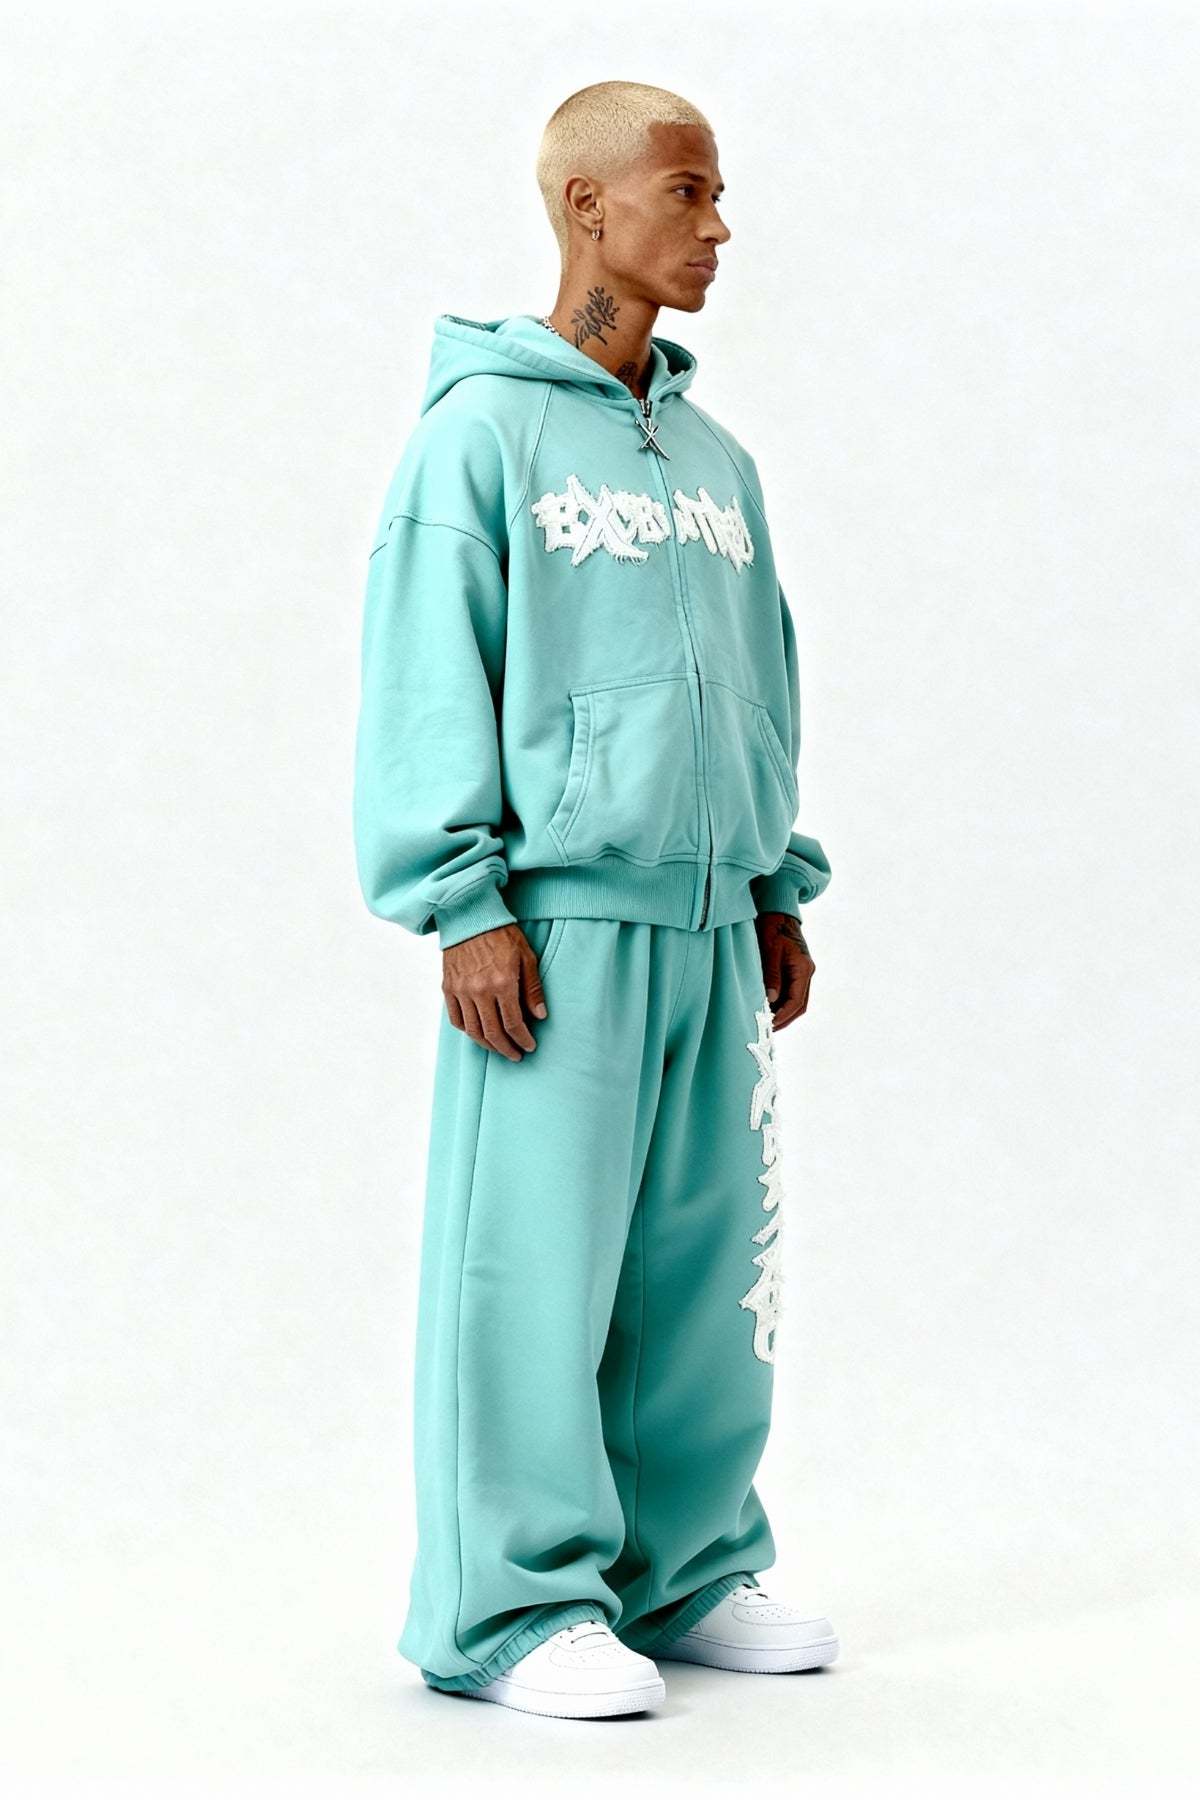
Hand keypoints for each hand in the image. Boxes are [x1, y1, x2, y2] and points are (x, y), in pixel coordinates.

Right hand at [441, 922, 548, 1059]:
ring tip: (498, 1048)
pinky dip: (467, 1031)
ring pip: (473, 1030)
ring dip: (487, 1044)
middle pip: (492, 1033)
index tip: (530, 1046)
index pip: (513, 1023)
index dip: (523, 1039)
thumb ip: (532, 989)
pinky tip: (478, 1032)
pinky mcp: (448, 988)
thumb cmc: (502, 934)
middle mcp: (479, 991)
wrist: (470, 916)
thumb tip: (540, 1016)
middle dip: (506, 1048)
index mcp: (502, 983)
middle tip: (516, 1055)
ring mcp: (461, 991)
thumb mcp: (526, 957)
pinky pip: (456, 1019)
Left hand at [755, 912, 814, 1030]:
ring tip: (767, 1023)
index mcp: (803, 968)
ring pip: (797, 1001)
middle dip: (785, 1019)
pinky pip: (791, 993)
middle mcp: (806, 972)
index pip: (796, 1001)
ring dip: (784, 1013)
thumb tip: (770, 1000)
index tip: (769, 1025)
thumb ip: (771, 976)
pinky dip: (782, 1003)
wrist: (778, 911)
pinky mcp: (795, 970)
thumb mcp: (770, 951)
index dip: (783, 1016)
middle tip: (768, 1030)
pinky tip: (768, 1008)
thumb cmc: (773, 928)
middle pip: (799, 1005)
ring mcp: (802, 972)